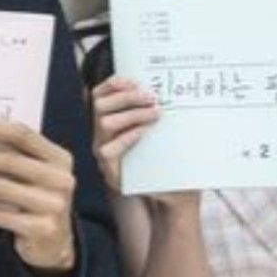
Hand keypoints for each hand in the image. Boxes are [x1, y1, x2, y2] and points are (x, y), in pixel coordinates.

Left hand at [0, 120, 78, 274]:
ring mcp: (55, 205)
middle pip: (11, 161)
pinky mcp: (45, 228)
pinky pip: (6, 217)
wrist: (53, 241)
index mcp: (59, 158)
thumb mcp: (32, 175)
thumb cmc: (34, 198)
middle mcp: (61, 179)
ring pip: (4, 188)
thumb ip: (12, 157)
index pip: (24, 135)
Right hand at [89, 77, 198, 207]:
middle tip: (152, 97)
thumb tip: (170, 83)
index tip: (134, 80)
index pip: (98, 95)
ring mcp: (104, 154)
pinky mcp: (110, 172)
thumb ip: (157, 111)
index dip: (112, 84)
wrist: (177, 195)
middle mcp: (102, 136)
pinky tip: (145, 132)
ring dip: (131, 114)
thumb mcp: (164, 131)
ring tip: (156, 114)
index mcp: (110, 122)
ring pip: (104, 124)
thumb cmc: (171, 159)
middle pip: (99, 106)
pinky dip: (127, 136)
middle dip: (126, 97)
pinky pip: (108, 149)